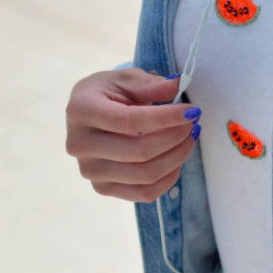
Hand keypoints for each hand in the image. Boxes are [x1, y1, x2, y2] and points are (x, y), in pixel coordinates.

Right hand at [65, 68, 200, 202]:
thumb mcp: (126, 79)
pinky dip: (169, 178)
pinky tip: (177, 159)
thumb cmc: (109, 93)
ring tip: (189, 138)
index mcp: (81, 111)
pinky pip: (144, 193)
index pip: (128, 121)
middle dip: (176, 138)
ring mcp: (90, 170)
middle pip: (139, 152)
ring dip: (177, 157)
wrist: (89, 114)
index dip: (165, 118)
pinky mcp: (102, 188)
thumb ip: (150, 84)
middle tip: (193, 124)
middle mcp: (79, 144)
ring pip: (145, 175)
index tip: (192, 111)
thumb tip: (177, 85)